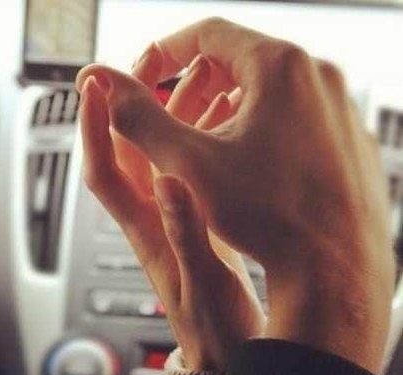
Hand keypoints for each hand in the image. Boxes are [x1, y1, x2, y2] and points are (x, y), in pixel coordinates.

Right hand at [77, 18, 394, 373]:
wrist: (334, 266)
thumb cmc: (269, 217)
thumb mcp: (189, 164)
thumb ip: (140, 119)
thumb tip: (104, 85)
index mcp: (280, 66)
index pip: (208, 33)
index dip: (165, 51)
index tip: (145, 72)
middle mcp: (318, 75)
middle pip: (240, 60)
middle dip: (197, 83)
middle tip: (173, 111)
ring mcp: (338, 106)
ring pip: (268, 91)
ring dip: (229, 108)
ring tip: (207, 145)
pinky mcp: (345, 136)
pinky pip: (294, 115)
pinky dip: (262, 128)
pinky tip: (247, 163)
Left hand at [79, 43, 264, 370]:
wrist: (225, 353)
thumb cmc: (212, 330)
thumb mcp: (204, 285)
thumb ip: (186, 236)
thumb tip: (168, 183)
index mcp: (146, 234)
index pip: (104, 171)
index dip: (93, 128)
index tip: (93, 86)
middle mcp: (152, 220)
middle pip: (129, 152)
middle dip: (134, 104)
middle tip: (154, 63)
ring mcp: (173, 219)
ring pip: (162, 155)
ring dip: (172, 116)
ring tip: (199, 78)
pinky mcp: (196, 221)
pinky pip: (189, 169)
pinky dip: (200, 141)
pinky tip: (220, 123)